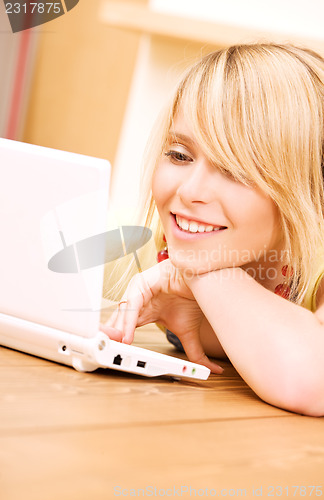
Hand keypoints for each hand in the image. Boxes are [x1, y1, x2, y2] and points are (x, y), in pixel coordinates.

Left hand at [100, 259, 222, 373]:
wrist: (202, 278)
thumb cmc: (191, 296)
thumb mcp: (188, 332)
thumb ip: (194, 353)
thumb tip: (211, 370)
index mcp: (144, 312)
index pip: (123, 329)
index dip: (117, 343)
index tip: (114, 359)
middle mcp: (137, 302)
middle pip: (117, 322)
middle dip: (110, 338)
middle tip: (105, 354)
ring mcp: (137, 291)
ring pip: (122, 314)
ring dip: (117, 333)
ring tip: (115, 350)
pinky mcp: (141, 284)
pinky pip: (131, 305)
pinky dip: (128, 322)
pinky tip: (127, 337)